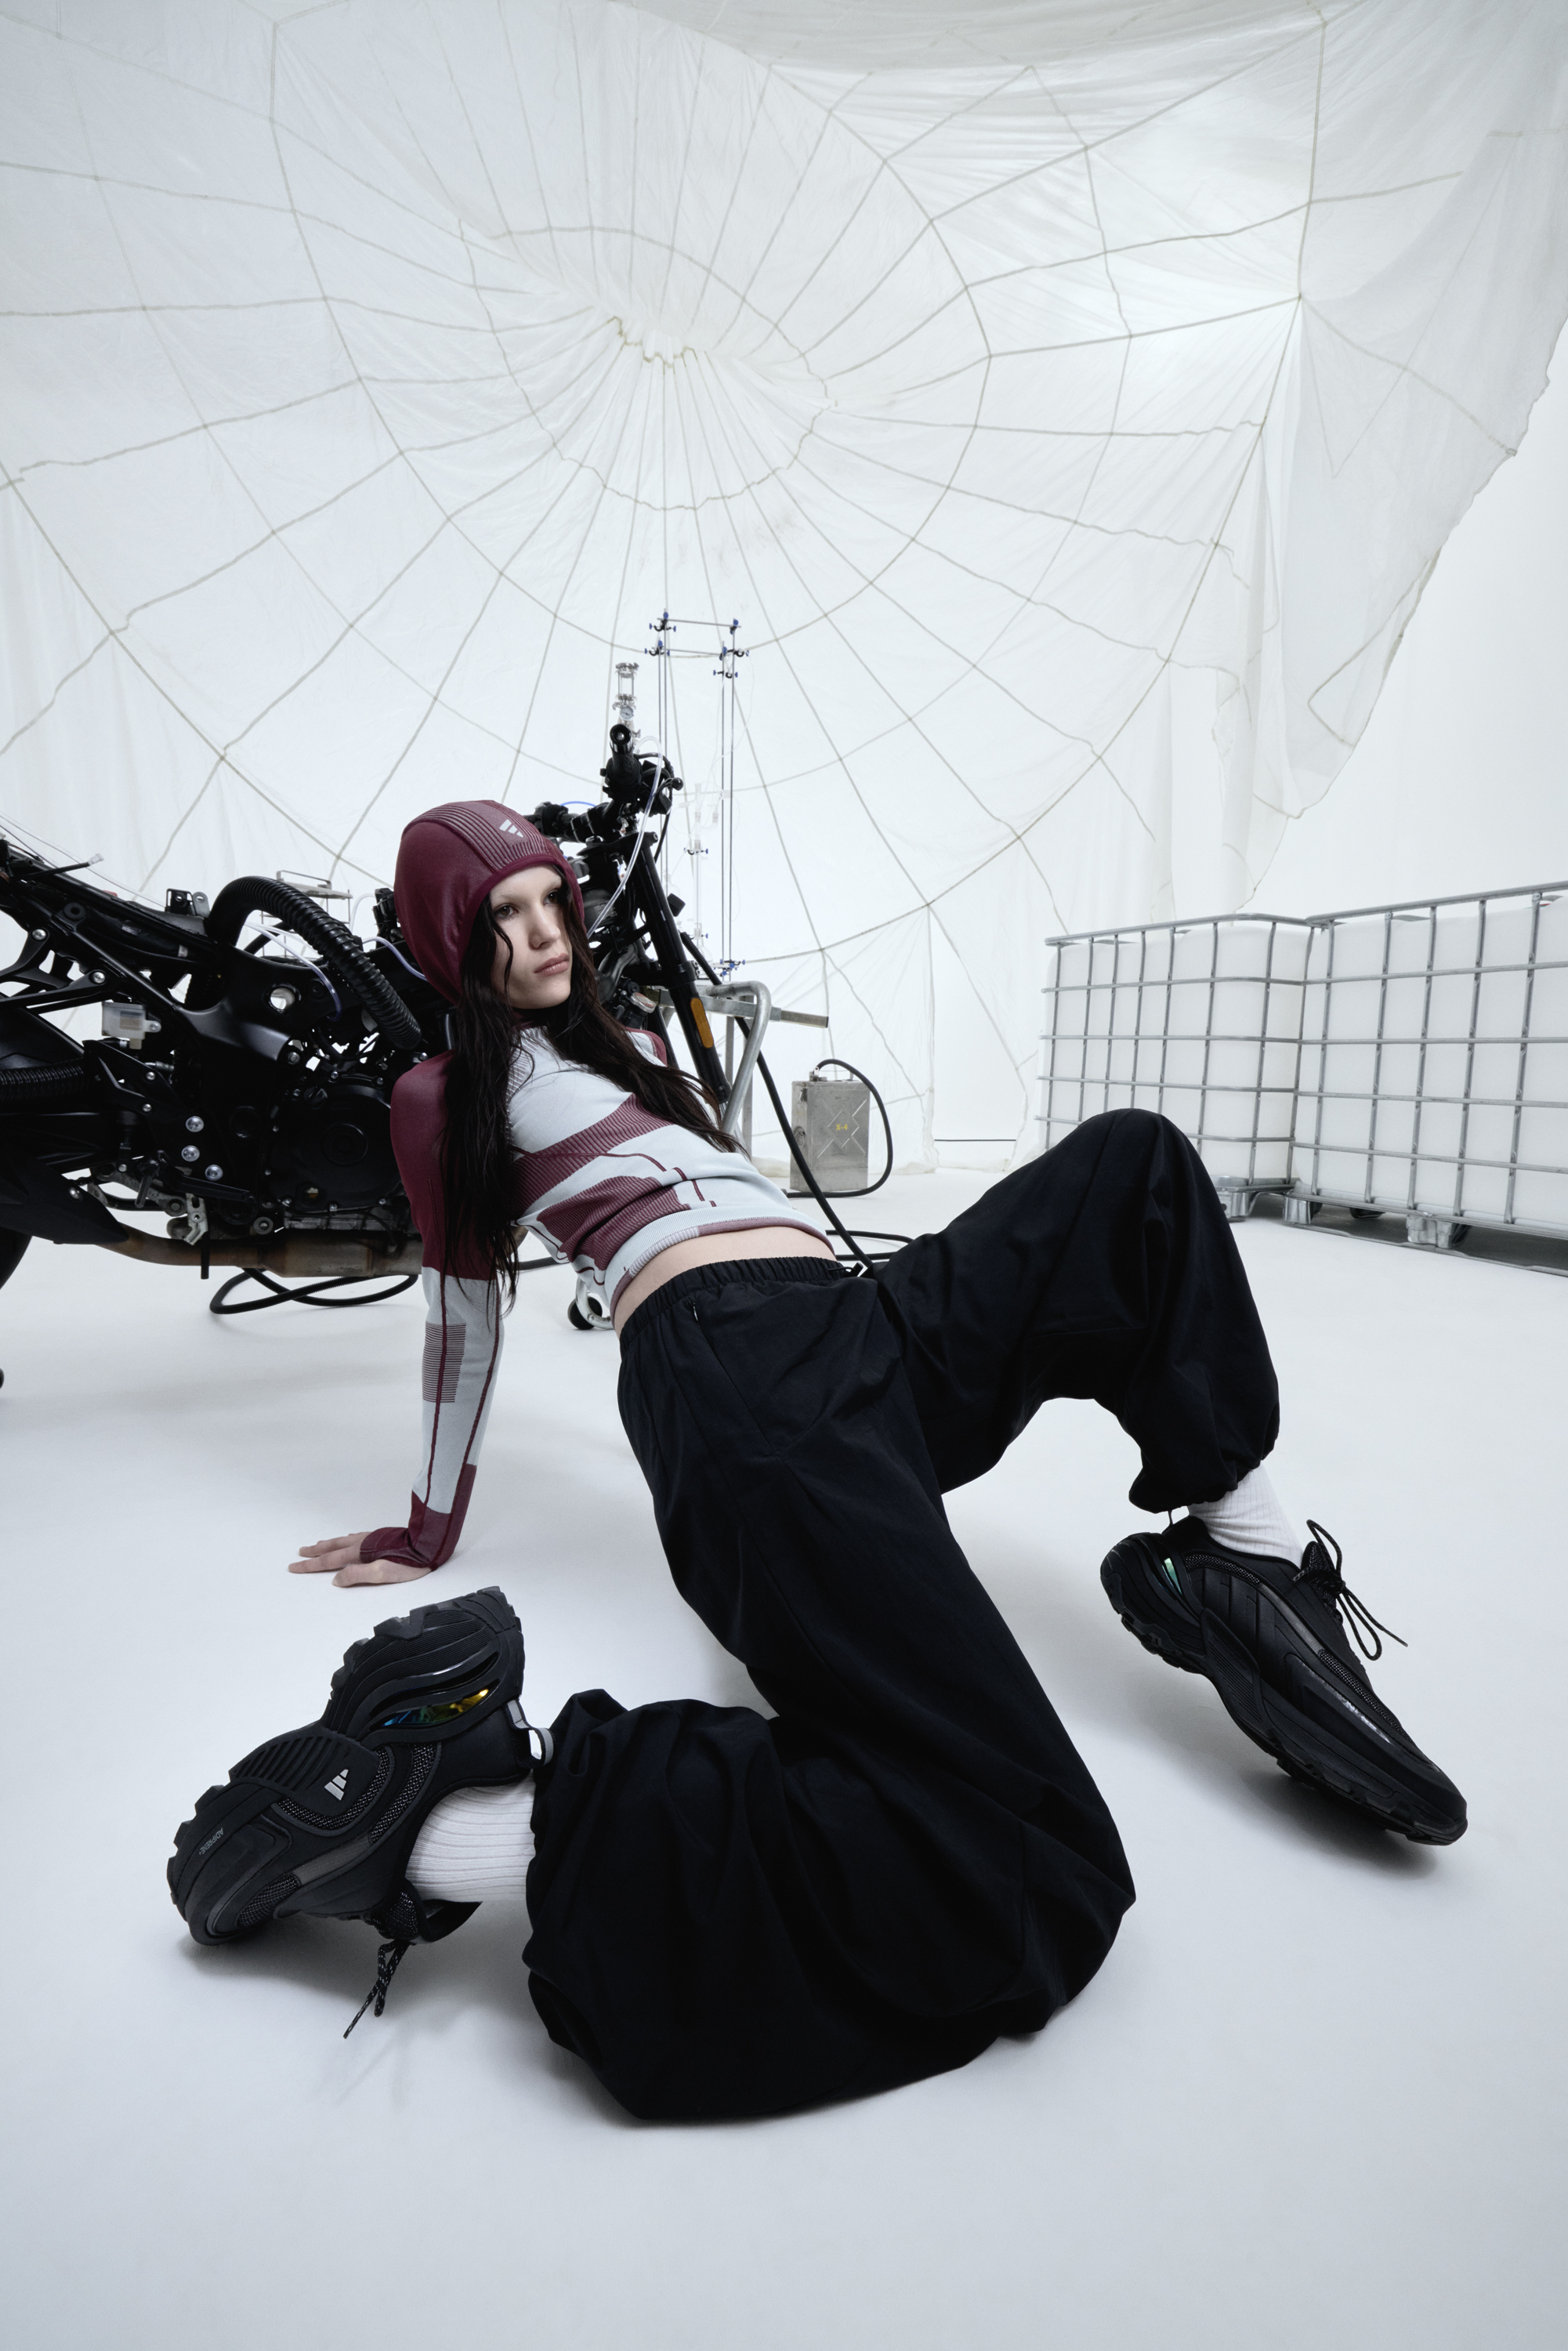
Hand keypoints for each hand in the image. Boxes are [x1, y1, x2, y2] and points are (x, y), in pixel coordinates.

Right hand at [287, 1534, 429, 1587]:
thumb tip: (335, 1579)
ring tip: (317, 1545)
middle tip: (299, 1553)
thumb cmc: (408, 1562)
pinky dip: (343, 1539)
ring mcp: (371, 1538)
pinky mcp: (380, 1536)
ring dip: (328, 1543)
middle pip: (332, 1547)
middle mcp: (362, 1542)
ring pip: (342, 1540)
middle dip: (315, 1552)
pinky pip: (354, 1537)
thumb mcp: (382, 1574)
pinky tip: (347, 1539)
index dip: (311, 1565)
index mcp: (359, 1553)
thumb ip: (357, 1576)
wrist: (429, 1544)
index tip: (294, 1566)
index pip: (329, 1561)